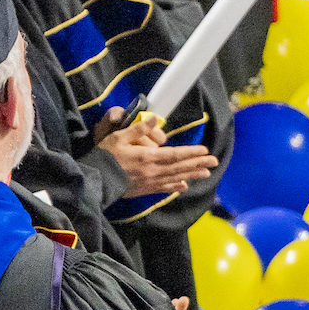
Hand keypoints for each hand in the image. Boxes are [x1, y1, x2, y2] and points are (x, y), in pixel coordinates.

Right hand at [98, 110, 218, 194]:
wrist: (93, 179)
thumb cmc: (104, 156)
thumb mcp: (118, 137)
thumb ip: (137, 129)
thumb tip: (153, 119)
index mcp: (147, 157)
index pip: (175, 155)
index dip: (191, 153)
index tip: (206, 151)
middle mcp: (152, 171)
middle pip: (180, 167)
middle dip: (198, 164)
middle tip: (215, 162)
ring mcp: (149, 182)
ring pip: (175, 178)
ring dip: (191, 175)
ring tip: (206, 174)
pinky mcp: (143, 190)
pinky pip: (163, 188)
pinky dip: (175, 187)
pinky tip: (184, 186)